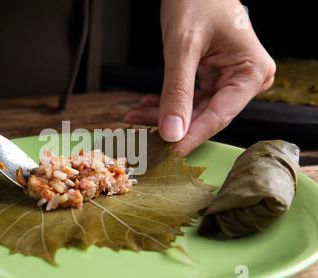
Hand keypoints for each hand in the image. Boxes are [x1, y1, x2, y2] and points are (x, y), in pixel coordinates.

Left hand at [124, 0, 274, 154]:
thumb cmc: (196, 0)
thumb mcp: (183, 47)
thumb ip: (177, 92)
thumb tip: (171, 132)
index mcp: (251, 73)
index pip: (218, 116)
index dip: (191, 136)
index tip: (168, 154)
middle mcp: (246, 80)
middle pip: (205, 114)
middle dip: (170, 123)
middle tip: (139, 129)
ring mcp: (231, 79)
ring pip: (194, 109)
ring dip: (163, 114)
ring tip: (135, 115)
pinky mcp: (215, 77)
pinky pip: (191, 97)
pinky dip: (168, 101)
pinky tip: (146, 104)